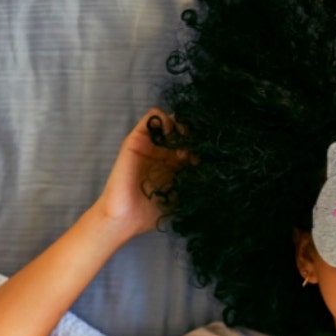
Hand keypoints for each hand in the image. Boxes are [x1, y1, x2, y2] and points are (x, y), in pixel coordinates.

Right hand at [92, 108, 196, 237]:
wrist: (126, 217)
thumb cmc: (151, 212)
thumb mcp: (180, 197)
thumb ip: (192, 181)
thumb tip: (209, 167)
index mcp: (174, 166)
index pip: (192, 146)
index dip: (201, 147)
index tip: (206, 156)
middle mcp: (162, 154)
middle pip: (182, 131)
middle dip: (192, 134)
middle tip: (196, 145)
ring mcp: (150, 146)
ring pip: (169, 121)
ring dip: (180, 124)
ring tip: (183, 137)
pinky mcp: (137, 140)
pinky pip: (151, 117)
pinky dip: (163, 118)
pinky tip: (170, 131)